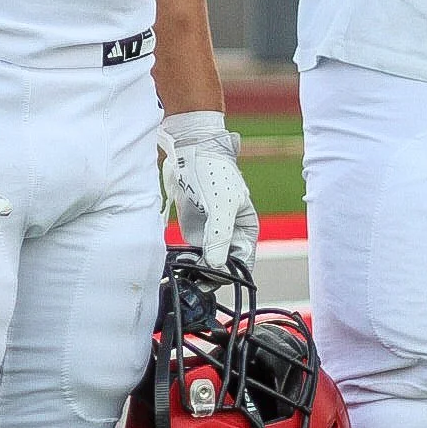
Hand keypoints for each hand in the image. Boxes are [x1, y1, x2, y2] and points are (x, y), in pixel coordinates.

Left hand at [161, 111, 258, 276]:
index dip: (228, 273)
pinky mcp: (194, 233)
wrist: (189, 151)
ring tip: (186, 264)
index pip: (242, 264)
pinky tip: (180, 259)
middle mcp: (230, 236)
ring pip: (207, 265)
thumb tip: (218, 267)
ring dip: (197, 269)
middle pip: (223, 268)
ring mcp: (211, 235)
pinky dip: (187, 261)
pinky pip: (192, 256)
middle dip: (210, 274)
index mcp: (246, 229)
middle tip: (195, 271)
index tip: (212, 276)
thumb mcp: (221, 204)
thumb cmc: (213, 171)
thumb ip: (220, 236)